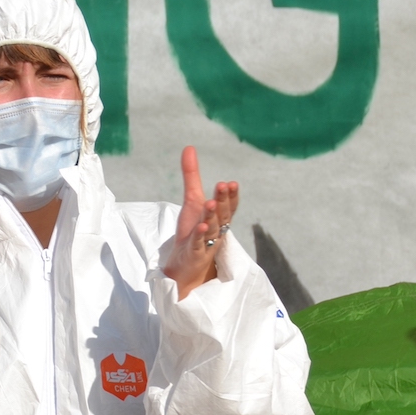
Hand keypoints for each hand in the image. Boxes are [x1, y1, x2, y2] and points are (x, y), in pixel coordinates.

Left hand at [164, 146, 238, 300]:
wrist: (184, 268)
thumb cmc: (192, 231)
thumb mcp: (191, 201)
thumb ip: (192, 176)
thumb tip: (189, 147)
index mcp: (218, 218)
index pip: (229, 206)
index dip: (231, 196)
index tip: (230, 183)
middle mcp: (216, 230)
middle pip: (223, 215)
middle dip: (223, 200)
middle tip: (223, 185)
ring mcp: (206, 244)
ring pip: (211, 229)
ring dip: (212, 216)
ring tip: (210, 203)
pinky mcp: (194, 255)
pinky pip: (197, 245)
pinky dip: (199, 236)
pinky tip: (200, 227)